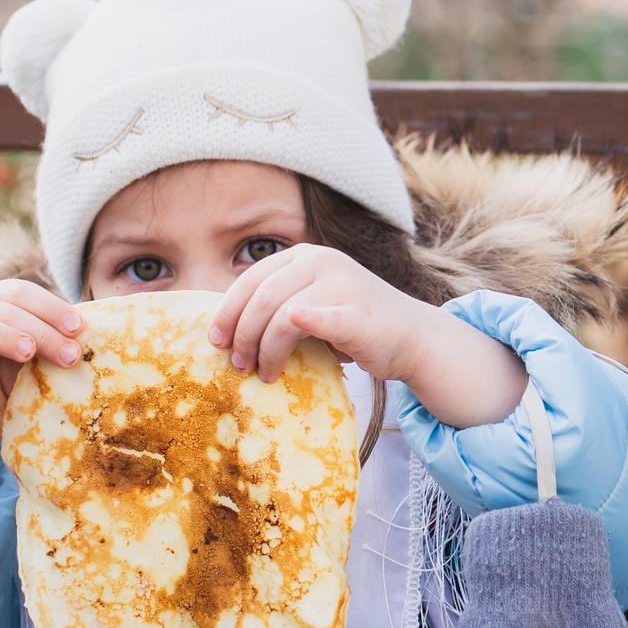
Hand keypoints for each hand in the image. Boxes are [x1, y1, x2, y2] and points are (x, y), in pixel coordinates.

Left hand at [208, 244, 420, 382]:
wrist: (412, 336)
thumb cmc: (354, 323)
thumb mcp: (312, 300)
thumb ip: (277, 303)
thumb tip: (226, 327)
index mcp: (305, 255)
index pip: (251, 279)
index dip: (227, 311)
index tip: (215, 341)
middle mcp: (323, 261)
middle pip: (262, 298)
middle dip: (243, 335)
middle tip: (238, 363)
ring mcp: (343, 284)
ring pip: (282, 315)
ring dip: (265, 349)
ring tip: (263, 372)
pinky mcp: (357, 314)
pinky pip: (320, 320)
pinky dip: (300, 328)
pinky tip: (280, 355)